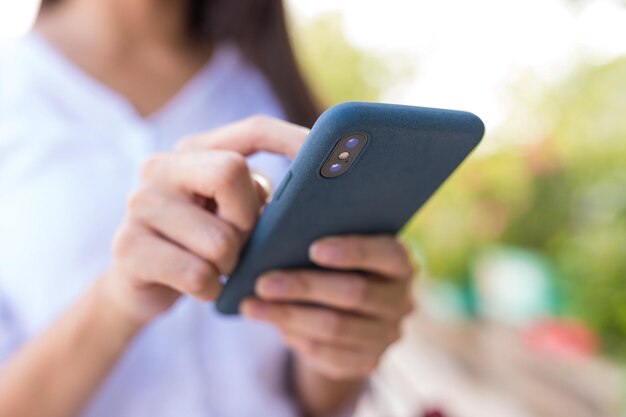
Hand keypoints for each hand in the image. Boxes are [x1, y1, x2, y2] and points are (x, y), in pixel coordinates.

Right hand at [103, 116, 308, 324]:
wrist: (140, 285)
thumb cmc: (201, 246)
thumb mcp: (234, 215)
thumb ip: (262, 199)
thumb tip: (317, 200)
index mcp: (195, 151)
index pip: (252, 130)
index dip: (293, 140)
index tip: (335, 157)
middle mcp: (162, 167)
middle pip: (231, 172)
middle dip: (248, 217)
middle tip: (242, 239)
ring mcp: (139, 205)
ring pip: (219, 237)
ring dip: (231, 263)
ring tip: (220, 267)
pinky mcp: (128, 247)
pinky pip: (198, 275)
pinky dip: (211, 289)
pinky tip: (203, 287)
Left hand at [241, 235, 415, 379]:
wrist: (347, 312)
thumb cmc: (332, 264)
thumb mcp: (333, 243)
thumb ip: (316, 231)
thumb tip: (277, 224)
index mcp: (399, 261)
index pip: (384, 254)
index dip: (352, 251)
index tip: (313, 248)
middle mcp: (401, 299)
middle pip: (355, 293)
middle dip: (304, 287)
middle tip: (263, 282)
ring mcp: (387, 335)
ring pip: (336, 327)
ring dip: (289, 316)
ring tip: (252, 306)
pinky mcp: (367, 362)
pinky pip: (328, 354)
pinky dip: (295, 337)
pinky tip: (272, 323)